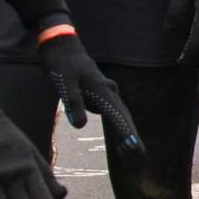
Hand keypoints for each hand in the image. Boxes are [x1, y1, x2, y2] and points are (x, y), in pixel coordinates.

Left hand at [35, 29, 143, 155]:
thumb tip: (80, 126)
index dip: (126, 133)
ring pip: (118, 114)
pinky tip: (117, 136)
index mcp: (102, 90)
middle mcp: (108, 91)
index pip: (118, 116)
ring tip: (128, 151)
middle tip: (137, 154)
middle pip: (123, 116)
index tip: (135, 148)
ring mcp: (105, 91)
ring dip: (123, 131)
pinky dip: (115, 123)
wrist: (61, 44)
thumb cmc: (62, 63)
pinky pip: (110, 111)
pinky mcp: (98, 91)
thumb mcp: (64, 84)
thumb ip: (73, 104)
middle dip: (130, 135)